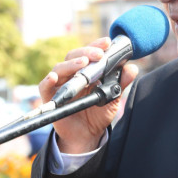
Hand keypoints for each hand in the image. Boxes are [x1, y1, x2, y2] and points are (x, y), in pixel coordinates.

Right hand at [38, 37, 138, 153]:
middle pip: (74, 56)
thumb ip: (121, 82)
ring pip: (60, 68)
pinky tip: (54, 77)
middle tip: (99, 54)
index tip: (107, 42)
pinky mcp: (50, 97)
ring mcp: (60, 85)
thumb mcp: (113, 97)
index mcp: (86, 71)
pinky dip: (48, 81)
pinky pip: (45, 86)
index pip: (89, 52)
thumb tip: (132, 68)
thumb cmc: (98, 112)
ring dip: (72, 63)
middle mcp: (72, 74)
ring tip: (84, 62)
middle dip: (87, 51)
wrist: (88, 135)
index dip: (97, 45)